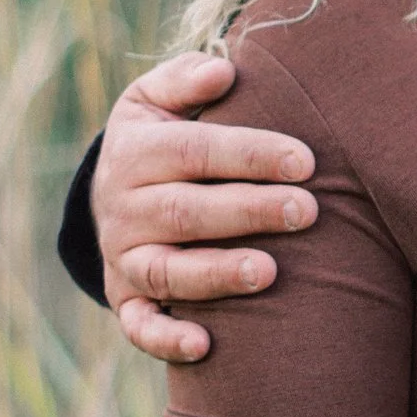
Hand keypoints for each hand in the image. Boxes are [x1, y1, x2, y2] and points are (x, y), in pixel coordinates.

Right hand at [91, 50, 318, 364]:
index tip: (306, 161)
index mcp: (137, 152)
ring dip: (217, 274)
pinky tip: (206, 347)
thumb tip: (223, 69)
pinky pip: (140, 327)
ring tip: (270, 272)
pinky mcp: (127, 301)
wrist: (110, 194)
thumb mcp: (156, 99)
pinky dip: (166, 340)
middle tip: (306, 211)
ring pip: (167, 271)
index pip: (196, 151)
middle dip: (248, 212)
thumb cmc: (159, 139)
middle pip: (188, 211)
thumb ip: (186, 79)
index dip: (251, 155)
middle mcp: (125, 208)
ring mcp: (125, 258)